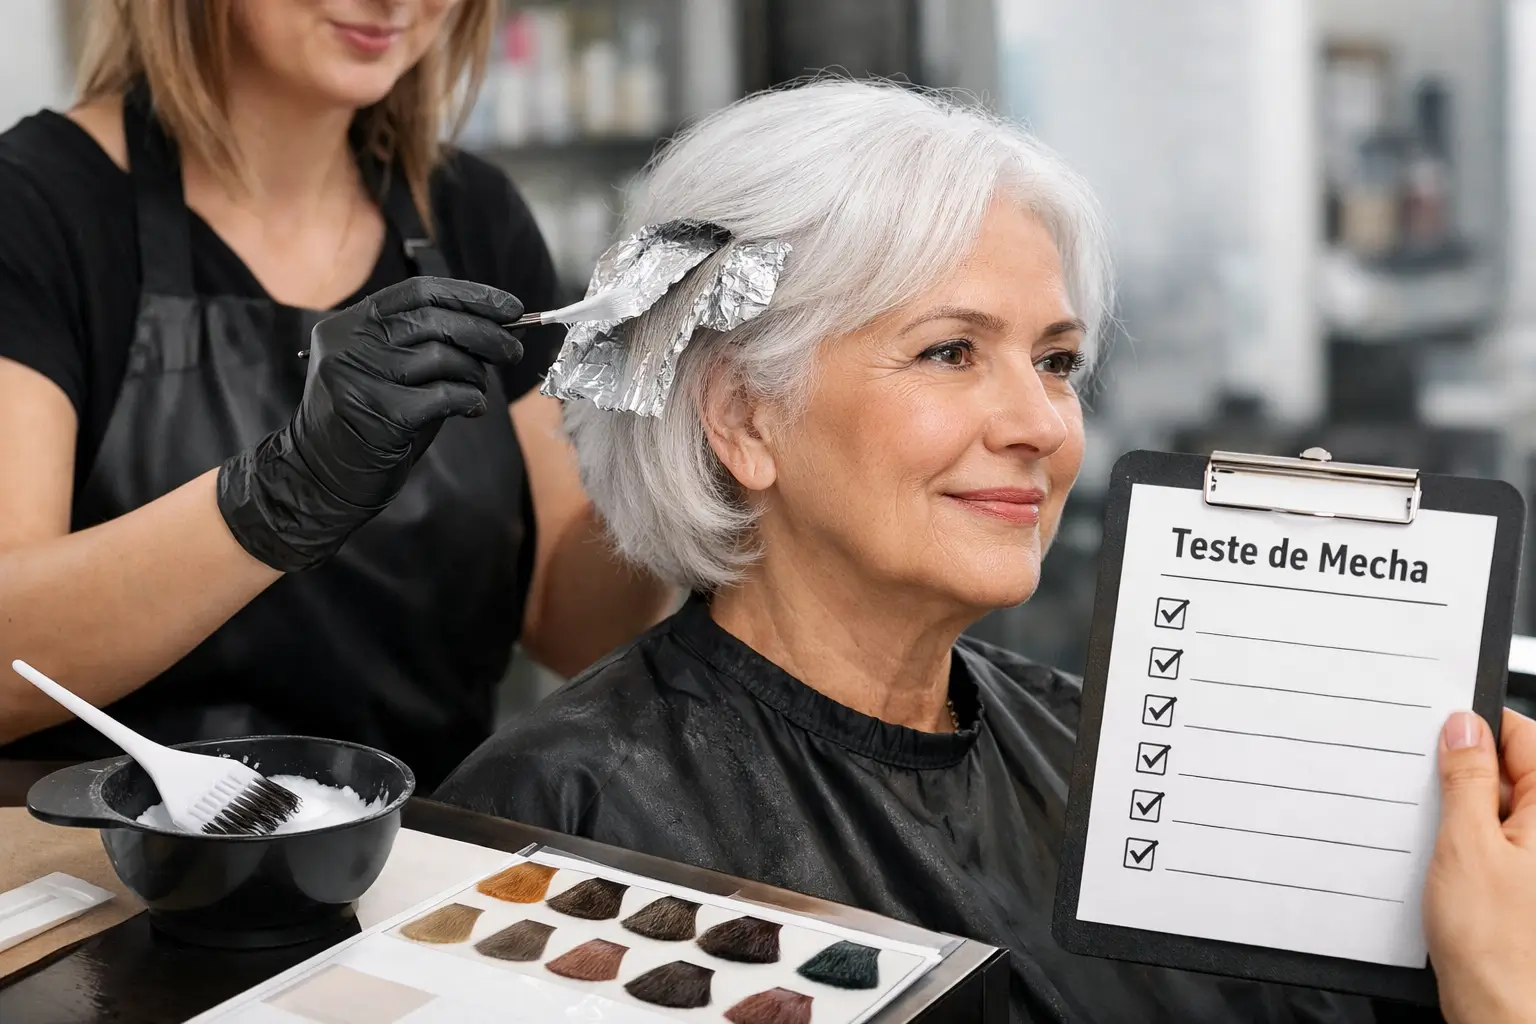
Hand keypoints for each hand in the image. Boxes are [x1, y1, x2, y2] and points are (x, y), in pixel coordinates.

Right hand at [216, 276, 523, 570]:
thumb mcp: (393, 371)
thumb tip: (500, 325)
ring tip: (478, 389)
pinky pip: (444, 396)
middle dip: (487, 333)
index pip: (420, 291)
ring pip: (443, 356)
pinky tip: (471, 409)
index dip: (470, 295)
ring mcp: (359, 376)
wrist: (323, 477)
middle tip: (513, 349)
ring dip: (475, 373)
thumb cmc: (370, 421)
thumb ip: (433, 344)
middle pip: (435, 320)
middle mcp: (350, 343)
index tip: (510, 308)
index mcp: (351, 323)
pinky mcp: (378, 413)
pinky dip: (468, 400)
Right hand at [1424, 707, 1535, 1023]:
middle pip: (1512, 772)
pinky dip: (1467, 844)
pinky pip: (1497, 843)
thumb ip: (1467, 779)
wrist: (1507, 1016)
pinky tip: (1444, 867)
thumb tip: (1464, 728)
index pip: (1523, 736)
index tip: (1436, 727)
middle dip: (1465, 773)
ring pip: (1500, 809)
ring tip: (1436, 841)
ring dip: (1463, 813)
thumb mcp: (1466, 845)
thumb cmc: (1500, 948)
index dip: (1477, 726)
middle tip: (1424, 789)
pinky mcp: (1526, 887)